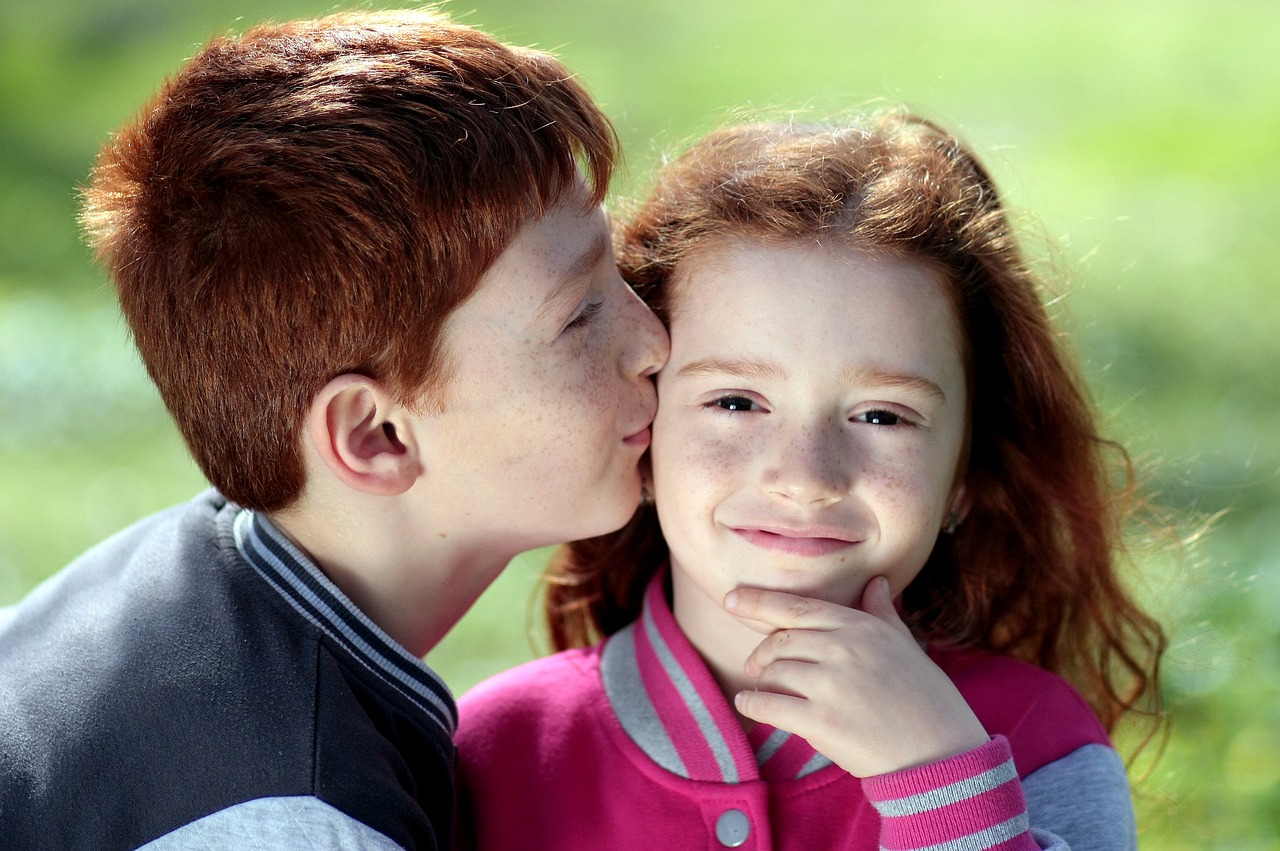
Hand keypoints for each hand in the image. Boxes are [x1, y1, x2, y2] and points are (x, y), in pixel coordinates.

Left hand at [724, 576, 988, 777]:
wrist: (941, 754)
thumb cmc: (925, 698)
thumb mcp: (905, 647)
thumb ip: (882, 614)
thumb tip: (877, 582)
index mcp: (861, 627)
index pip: (797, 607)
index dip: (758, 602)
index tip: (731, 599)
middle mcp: (843, 649)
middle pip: (779, 640)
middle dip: (761, 652)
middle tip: (755, 664)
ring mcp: (830, 685)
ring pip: (773, 672)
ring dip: (761, 680)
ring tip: (762, 688)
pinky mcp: (821, 722)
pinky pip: (769, 705)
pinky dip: (752, 703)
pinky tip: (748, 704)